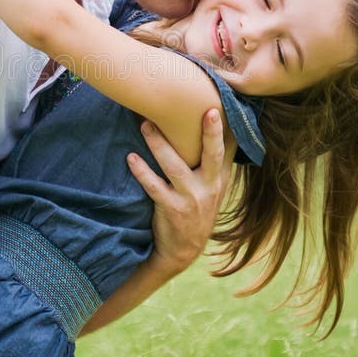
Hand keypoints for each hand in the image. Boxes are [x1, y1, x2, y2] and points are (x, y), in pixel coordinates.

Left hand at [127, 109, 229, 275]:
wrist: (183, 249)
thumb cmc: (197, 208)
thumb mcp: (213, 188)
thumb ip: (215, 163)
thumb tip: (215, 127)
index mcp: (220, 179)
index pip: (226, 150)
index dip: (224, 129)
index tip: (217, 107)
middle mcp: (210, 187)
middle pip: (212, 155)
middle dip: (210, 133)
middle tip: (204, 110)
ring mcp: (191, 199)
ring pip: (175, 166)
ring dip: (159, 144)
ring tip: (146, 125)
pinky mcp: (171, 209)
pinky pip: (154, 186)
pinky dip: (142, 171)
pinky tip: (131, 158)